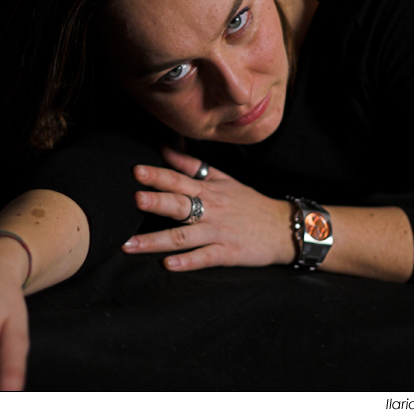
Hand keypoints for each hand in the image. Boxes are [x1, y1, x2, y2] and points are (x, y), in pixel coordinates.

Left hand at [121, 146, 295, 270]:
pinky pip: (205, 258)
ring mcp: (218, 232)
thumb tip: (164, 148)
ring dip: (156, 240)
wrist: (283, 227)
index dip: (158, 175)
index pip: (179, 179)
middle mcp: (211, 209)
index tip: (136, 171)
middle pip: (180, 204)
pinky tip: (168, 265)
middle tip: (135, 199)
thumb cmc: (249, 203)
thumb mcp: (222, 179)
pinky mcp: (228, 253)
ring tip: (130, 244)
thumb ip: (191, 165)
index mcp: (208, 190)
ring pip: (184, 236)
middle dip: (157, 202)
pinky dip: (187, 262)